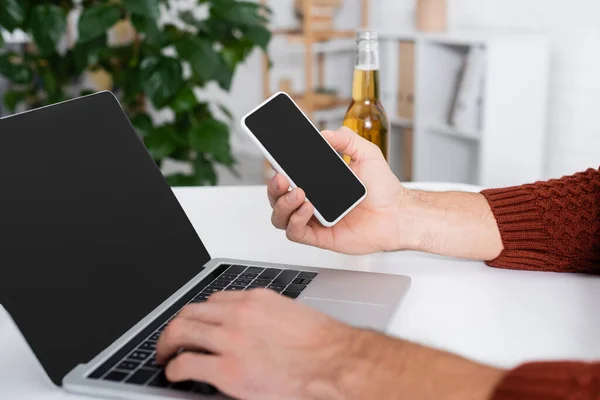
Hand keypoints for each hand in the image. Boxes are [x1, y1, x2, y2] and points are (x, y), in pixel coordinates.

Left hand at [155, 289, 367, 399]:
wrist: (335, 364)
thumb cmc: (324, 346)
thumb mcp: (292, 317)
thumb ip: (268, 318)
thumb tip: (256, 331)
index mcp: (256, 300)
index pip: (215, 299)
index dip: (201, 313)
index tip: (197, 322)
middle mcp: (239, 314)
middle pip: (191, 311)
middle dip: (176, 326)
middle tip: (170, 338)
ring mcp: (231, 340)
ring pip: (181, 331)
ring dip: (167, 343)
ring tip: (164, 354)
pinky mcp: (227, 369)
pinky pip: (186, 364)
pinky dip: (173, 368)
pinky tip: (173, 372)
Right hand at [268, 127, 407, 254]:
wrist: (399, 215)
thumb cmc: (384, 190)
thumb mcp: (367, 154)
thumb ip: (347, 140)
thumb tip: (325, 134)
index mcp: (318, 181)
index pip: (289, 176)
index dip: (276, 169)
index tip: (274, 160)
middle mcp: (312, 200)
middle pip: (278, 197)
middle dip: (274, 188)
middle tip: (282, 179)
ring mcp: (314, 219)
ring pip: (281, 217)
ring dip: (282, 204)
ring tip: (298, 194)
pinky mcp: (320, 236)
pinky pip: (295, 232)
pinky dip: (296, 220)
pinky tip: (307, 209)